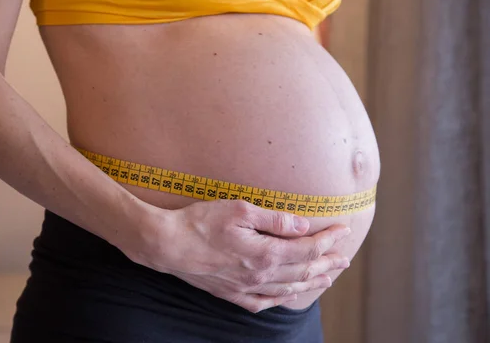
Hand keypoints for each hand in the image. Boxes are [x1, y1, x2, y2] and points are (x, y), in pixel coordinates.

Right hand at [131, 199, 350, 312]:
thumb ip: (274, 220)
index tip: (342, 230)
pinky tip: (289, 295)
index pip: (308, 249)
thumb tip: (303, 226)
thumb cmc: (201, 222)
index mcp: (266, 254)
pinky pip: (264, 302)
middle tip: (345, 258)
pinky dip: (282, 298)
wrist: (168, 245)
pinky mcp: (231, 293)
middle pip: (304, 271)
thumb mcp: (240, 211)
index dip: (328, 240)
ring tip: (327, 277)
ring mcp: (246, 288)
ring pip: (288, 288)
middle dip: (328, 263)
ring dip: (311, 281)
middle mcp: (260, 276)